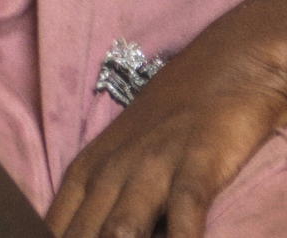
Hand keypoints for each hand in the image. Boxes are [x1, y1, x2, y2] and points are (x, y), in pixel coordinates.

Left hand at [47, 20, 286, 237]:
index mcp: (89, 174)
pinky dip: (182, 232)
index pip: (55, 230)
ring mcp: (154, 164)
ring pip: (124, 226)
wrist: (231, 65)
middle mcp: (113, 171)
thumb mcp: (127, 164)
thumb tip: (84, 236)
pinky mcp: (198, 158)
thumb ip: (105, 209)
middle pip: (85, 237)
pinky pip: (186, 203)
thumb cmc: (175, 124)